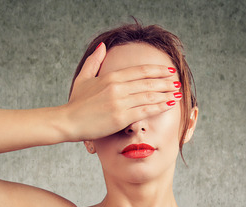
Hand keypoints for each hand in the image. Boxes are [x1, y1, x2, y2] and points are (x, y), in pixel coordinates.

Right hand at [63, 42, 181, 141]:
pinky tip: (169, 104)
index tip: (168, 70)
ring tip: (177, 93)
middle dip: (165, 82)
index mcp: (111, 77)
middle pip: (148, 82)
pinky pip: (145, 110)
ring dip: (166, 93)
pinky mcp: (121, 117)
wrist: (67, 121)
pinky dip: (159, 106)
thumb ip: (94, 61)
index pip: (140, 71)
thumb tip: (102, 46)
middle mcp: (118, 87)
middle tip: (177, 82)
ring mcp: (120, 102)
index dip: (157, 70)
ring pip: (150, 95)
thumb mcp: (83, 78)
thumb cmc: (75, 103)